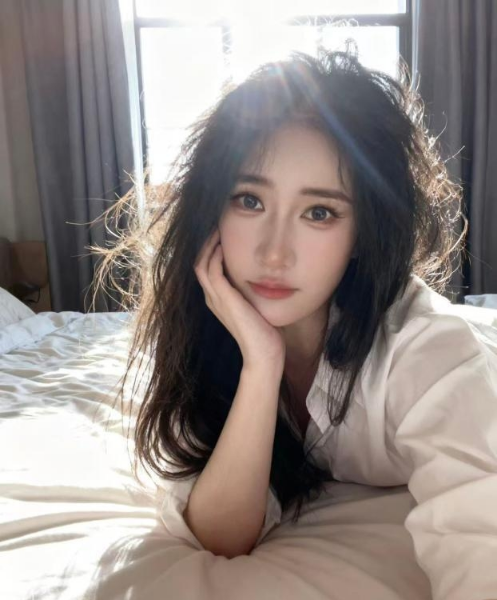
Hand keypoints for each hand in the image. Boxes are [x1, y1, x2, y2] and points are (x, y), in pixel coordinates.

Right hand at [194, 228, 285, 370]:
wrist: (263, 354)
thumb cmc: (264, 333)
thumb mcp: (255, 307)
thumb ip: (252, 293)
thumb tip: (265, 278)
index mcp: (218, 300)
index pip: (206, 269)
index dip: (211, 250)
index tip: (222, 234)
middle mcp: (212, 298)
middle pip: (199, 263)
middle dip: (207, 243)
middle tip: (217, 226)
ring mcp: (215, 299)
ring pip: (201, 264)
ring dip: (209, 245)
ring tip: (218, 229)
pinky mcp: (223, 299)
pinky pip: (211, 270)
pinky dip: (215, 255)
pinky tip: (223, 245)